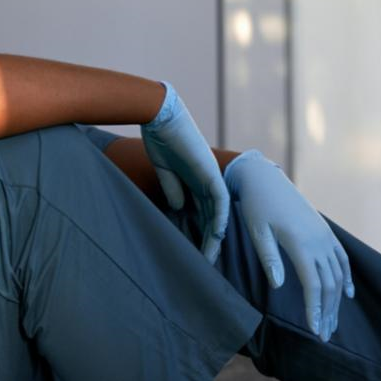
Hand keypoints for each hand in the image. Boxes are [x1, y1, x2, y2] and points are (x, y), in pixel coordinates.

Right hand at [140, 80, 229, 263]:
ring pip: (218, 213)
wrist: (160, 116)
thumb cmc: (160, 138)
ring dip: (214, 236)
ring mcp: (210, 176)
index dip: (199, 232)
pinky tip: (217, 234)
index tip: (194, 252)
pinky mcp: (210, 172)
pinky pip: (220, 200)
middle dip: (208, 241)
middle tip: (205, 264)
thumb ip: (173, 188)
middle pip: (212, 216)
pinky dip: (220, 217)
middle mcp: (207, 180)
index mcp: (195, 180)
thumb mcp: (165, 170)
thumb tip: (179, 208)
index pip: (201, 212)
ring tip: (209, 257)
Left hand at [223, 149, 354, 342]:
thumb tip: (280, 287)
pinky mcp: (325, 231)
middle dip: (328, 312)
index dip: (315, 309)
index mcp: (300, 243)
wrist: (265, 179)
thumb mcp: (257, 231)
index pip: (313, 284)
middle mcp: (318, 241)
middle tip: (324, 336)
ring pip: (338, 274)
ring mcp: (324, 236)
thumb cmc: (256, 206)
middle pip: (329, 284)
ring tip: (332, 323)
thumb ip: (269, 258)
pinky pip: (342, 258)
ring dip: (337, 300)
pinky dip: (346, 277)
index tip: (314, 331)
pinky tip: (347, 294)